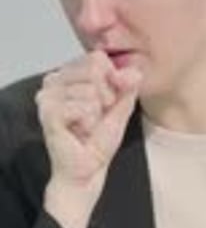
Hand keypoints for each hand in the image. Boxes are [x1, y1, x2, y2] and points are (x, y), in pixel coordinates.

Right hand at [36, 51, 141, 227]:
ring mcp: (47, 95)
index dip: (112, 80)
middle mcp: (53, 80)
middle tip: (96, 116)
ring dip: (96, 113)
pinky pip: (83, 106)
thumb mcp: (121, 108)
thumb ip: (128, 87)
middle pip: (94, 68)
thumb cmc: (98, 140)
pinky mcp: (48, 112)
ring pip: (90, 89)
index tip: (108, 102)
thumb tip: (135, 72)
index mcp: (68, 74)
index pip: (98, 58)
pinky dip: (88, 121)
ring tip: (86, 125)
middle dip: (106, 96)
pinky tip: (79, 131)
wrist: (88, 169)